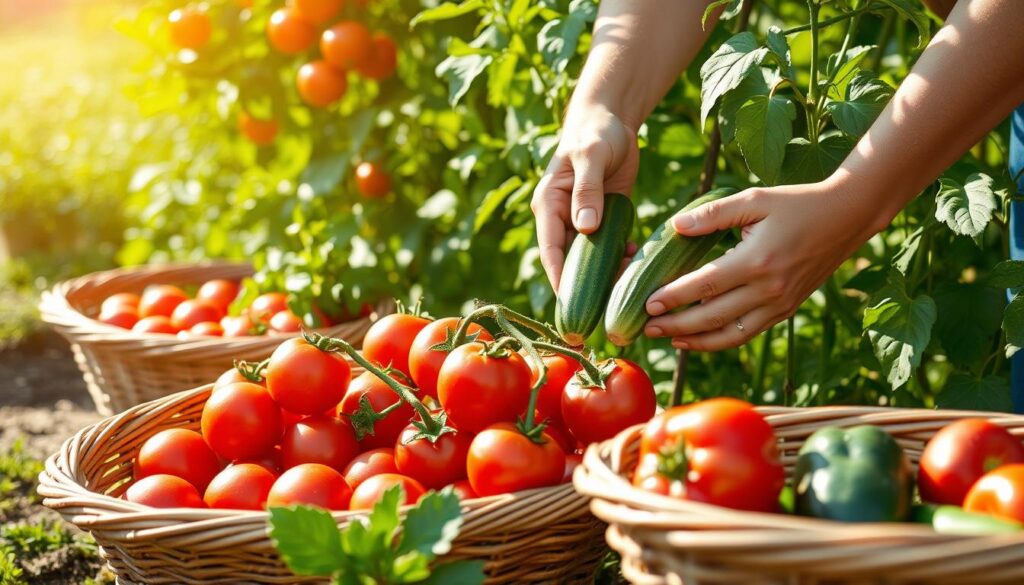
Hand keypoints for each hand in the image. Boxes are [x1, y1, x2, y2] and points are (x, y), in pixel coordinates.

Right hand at [531, 104, 639, 289]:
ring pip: (589, 258)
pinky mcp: (602, 218)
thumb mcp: (591, 157)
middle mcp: (561, 218)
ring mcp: (581, 220)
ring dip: (606, 271)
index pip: (550, 249)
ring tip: (627, 280)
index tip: (570, 305)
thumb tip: (584, 228)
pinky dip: (619, 256)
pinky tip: (634, 257)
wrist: (611, 119)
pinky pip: (607, 246)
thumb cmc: (595, 133)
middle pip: (568, 261)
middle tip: (603, 307)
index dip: (558, 278)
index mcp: (548, 204)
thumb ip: (587, 191)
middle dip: (584, 286)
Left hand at [643, 175, 891, 349]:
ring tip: (668, 338)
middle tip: (646, 327)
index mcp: (757, 260)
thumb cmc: (796, 203)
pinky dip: (721, 340)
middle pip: (712, 316)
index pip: (705, 284)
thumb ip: (714, 213)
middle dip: (676, 324)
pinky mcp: (786, 310)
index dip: (674, 296)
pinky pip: (747, 333)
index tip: (648, 303)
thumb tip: (675, 226)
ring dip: (696, 341)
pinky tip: (698, 338)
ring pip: (730, 334)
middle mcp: (769, 289)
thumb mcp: (754, 198)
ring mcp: (780, 304)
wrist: (846, 217)